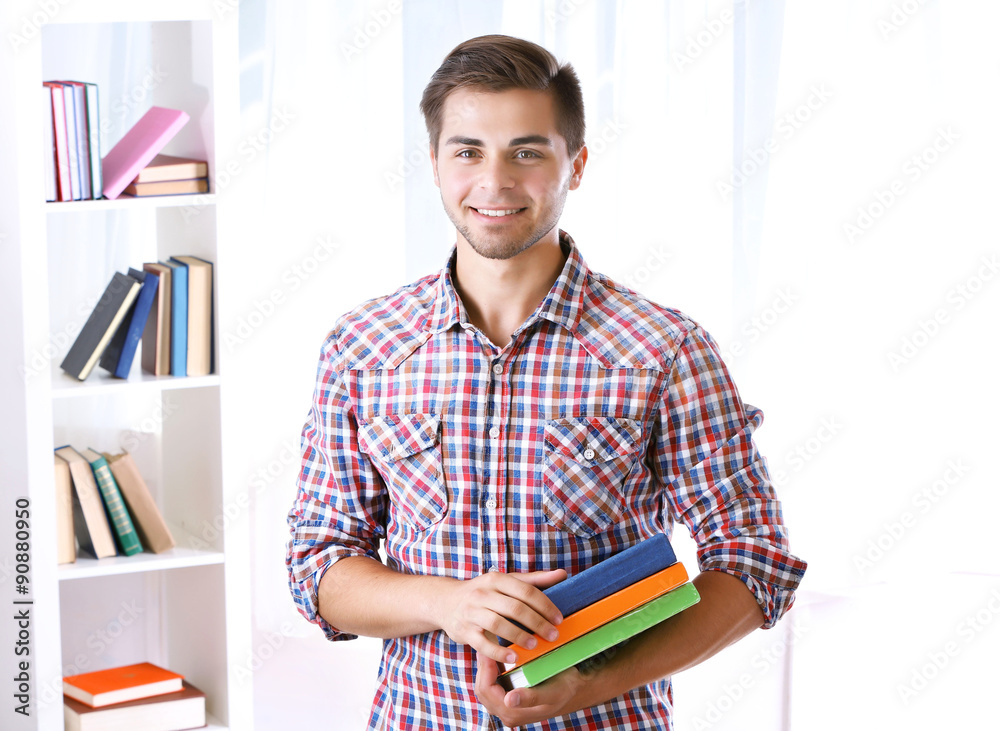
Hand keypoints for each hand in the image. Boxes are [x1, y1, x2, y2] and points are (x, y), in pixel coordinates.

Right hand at [438, 569, 566, 662]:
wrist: (445, 601)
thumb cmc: (483, 592)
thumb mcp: (505, 581)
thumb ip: (534, 580)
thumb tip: (562, 574)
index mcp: (496, 579)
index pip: (525, 591)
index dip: (544, 605)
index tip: (558, 619)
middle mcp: (482, 593)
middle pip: (514, 608)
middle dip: (537, 623)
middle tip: (553, 635)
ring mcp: (472, 613)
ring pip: (498, 624)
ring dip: (520, 636)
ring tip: (535, 645)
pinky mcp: (464, 631)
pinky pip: (483, 644)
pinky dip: (499, 652)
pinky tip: (514, 657)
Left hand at [475, 653, 585, 726]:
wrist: (574, 690)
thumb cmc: (564, 690)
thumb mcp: (551, 693)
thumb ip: (530, 698)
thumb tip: (509, 700)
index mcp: (513, 713)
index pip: (486, 690)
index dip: (484, 668)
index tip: (487, 649)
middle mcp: (507, 713)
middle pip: (482, 688)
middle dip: (483, 666)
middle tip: (486, 645)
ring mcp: (507, 706)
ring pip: (486, 686)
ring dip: (486, 667)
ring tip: (489, 648)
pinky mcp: (509, 698)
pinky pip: (493, 684)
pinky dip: (492, 670)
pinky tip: (497, 656)